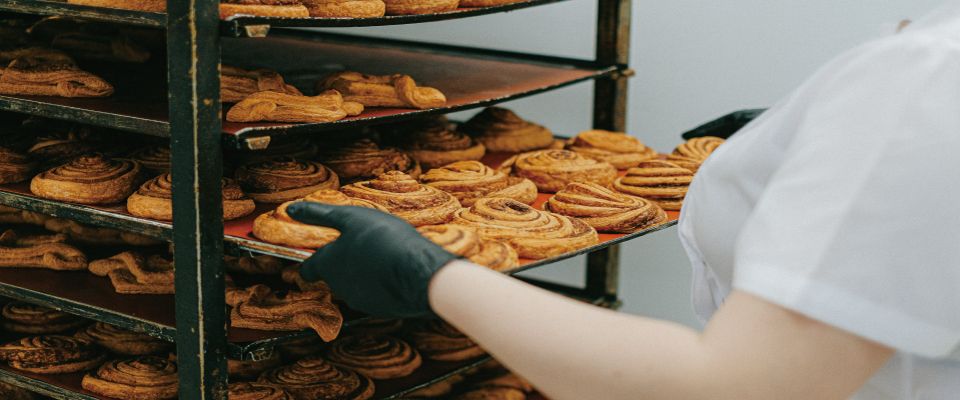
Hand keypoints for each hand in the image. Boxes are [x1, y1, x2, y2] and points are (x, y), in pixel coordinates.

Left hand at [286, 202, 456, 317]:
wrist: (419, 272)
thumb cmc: (384, 239)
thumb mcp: (350, 217)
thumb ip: (319, 214)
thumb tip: (292, 209)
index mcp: (328, 264)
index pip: (308, 269)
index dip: (310, 263)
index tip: (313, 259)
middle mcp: (339, 286)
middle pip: (334, 276)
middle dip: (344, 264)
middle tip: (362, 247)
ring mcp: (361, 300)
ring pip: (355, 285)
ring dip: (363, 273)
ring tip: (383, 256)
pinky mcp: (381, 309)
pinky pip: (376, 294)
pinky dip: (381, 284)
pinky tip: (396, 271)